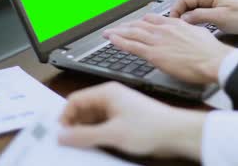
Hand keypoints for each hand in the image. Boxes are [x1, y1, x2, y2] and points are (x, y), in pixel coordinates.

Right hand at [59, 82, 205, 160]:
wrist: (178, 133)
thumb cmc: (152, 126)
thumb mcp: (113, 134)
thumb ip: (84, 136)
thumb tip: (63, 136)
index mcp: (106, 92)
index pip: (75, 99)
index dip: (64, 116)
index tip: (59, 134)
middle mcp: (111, 98)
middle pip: (82, 110)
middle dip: (74, 125)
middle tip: (68, 142)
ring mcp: (118, 109)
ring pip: (92, 120)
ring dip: (85, 132)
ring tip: (83, 146)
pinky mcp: (124, 120)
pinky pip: (102, 126)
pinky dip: (96, 135)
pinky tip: (97, 145)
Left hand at [103, 14, 233, 83]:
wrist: (214, 60)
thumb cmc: (210, 51)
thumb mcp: (199, 33)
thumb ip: (187, 32)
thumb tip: (185, 33)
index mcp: (174, 24)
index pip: (151, 19)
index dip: (140, 21)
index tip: (134, 23)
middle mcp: (163, 29)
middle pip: (138, 24)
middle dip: (125, 26)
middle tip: (115, 28)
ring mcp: (157, 41)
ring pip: (131, 33)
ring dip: (117, 32)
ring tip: (107, 33)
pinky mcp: (154, 54)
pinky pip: (131, 45)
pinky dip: (119, 41)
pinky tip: (111, 40)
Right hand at [169, 0, 237, 39]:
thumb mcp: (220, 18)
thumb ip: (199, 16)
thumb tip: (184, 18)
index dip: (176, 9)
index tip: (173, 21)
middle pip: (187, 1)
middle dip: (180, 12)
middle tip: (177, 26)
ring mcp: (214, 2)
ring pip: (193, 7)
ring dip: (187, 16)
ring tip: (184, 28)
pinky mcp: (218, 9)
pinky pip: (200, 11)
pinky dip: (195, 18)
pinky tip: (195, 27)